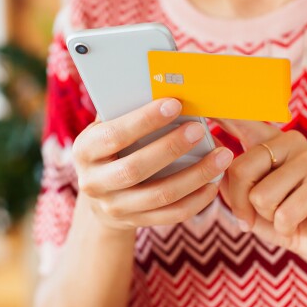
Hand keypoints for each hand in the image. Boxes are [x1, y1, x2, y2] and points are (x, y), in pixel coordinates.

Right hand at [73, 98, 233, 231]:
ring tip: (222, 156)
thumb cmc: (114, 146)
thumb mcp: (109, 127)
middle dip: (170, 147)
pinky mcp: (135, 223)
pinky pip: (171, 215)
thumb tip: (164, 83)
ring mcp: (114, 207)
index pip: (113, 135)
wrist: (101, 195)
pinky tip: (214, 182)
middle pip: (135, 169)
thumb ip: (127, 109)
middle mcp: (94, 182)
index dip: (144, 120)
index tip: (175, 103)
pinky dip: (196, 199)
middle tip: (199, 129)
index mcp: (84, 150)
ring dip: (195, 175)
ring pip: (159, 195)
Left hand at [217, 119, 306, 273]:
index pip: (239, 119)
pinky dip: (284, 228)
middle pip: (240, 170)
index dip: (219, 110)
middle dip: (241, 204)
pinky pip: (283, 213)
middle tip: (253, 216)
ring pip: (260, 196)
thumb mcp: (244, 198)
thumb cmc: (279, 217)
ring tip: (282, 215)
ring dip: (267, 217)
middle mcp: (288, 141)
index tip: (193, 91)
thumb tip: (210, 146)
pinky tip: (297, 223)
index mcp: (267, 140)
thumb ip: (227, 175)